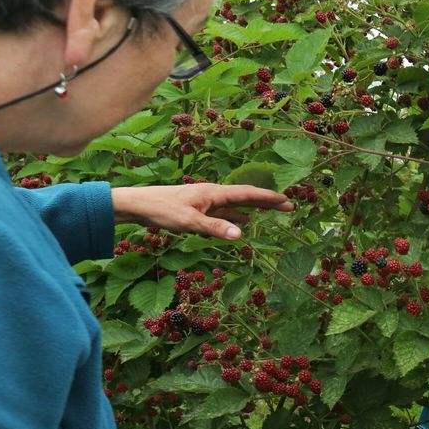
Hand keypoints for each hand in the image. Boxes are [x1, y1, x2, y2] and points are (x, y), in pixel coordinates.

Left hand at [112, 184, 294, 239]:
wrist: (140, 205)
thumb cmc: (162, 210)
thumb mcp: (189, 222)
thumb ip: (215, 228)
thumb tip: (242, 235)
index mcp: (214, 193)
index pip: (247, 195)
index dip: (268, 198)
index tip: (287, 200)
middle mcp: (214, 195)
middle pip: (246, 198)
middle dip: (267, 202)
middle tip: (289, 206)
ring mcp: (207, 202)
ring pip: (237, 205)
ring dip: (255, 209)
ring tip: (274, 212)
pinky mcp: (200, 210)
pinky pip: (226, 213)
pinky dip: (238, 217)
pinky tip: (245, 223)